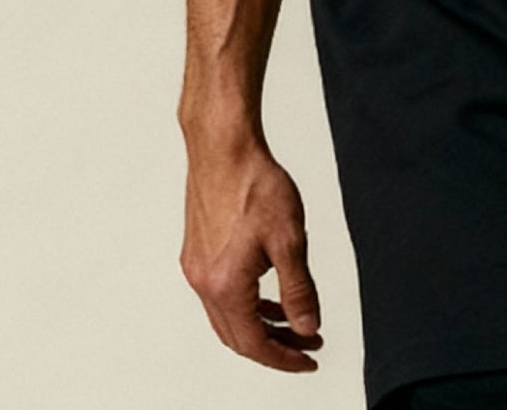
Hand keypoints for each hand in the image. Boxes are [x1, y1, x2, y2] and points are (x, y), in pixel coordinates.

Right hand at [179, 135, 323, 370]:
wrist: (224, 147)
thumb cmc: (255, 184)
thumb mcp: (289, 238)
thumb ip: (298, 289)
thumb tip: (308, 325)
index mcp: (225, 285)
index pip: (255, 343)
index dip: (284, 358)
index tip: (309, 359)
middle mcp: (204, 283)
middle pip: (238, 337)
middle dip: (276, 346)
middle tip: (307, 344)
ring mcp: (196, 268)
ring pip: (228, 317)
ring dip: (261, 326)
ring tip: (295, 323)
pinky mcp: (197, 252)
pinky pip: (221, 295)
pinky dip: (247, 304)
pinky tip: (268, 295)